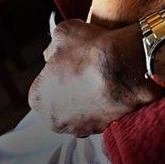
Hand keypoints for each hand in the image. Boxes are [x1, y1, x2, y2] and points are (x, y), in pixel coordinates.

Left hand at [28, 19, 161, 136]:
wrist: (126, 68)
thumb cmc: (91, 52)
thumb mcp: (64, 32)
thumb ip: (54, 44)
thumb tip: (55, 50)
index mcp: (38, 99)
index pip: (44, 85)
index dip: (59, 70)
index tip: (72, 61)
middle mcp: (54, 120)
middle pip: (61, 101)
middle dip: (72, 87)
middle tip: (87, 69)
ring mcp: (80, 129)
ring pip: (82, 111)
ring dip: (90, 97)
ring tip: (103, 77)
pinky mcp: (104, 131)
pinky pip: (102, 116)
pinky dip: (107, 104)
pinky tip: (115, 87)